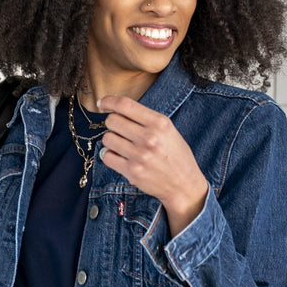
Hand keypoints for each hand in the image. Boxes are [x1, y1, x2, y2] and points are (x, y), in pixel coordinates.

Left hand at [98, 95, 208, 235]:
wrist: (184, 185)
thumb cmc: (176, 156)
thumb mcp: (169, 130)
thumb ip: (146, 119)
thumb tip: (117, 109)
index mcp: (159, 123)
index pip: (125, 105)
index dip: (109, 101)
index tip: (102, 103)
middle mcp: (149, 138)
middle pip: (112, 120)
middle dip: (112, 123)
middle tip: (119, 130)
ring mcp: (139, 155)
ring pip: (107, 138)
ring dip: (111, 140)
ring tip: (122, 145)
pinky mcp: (132, 171)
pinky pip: (107, 157)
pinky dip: (110, 156)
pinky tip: (119, 157)